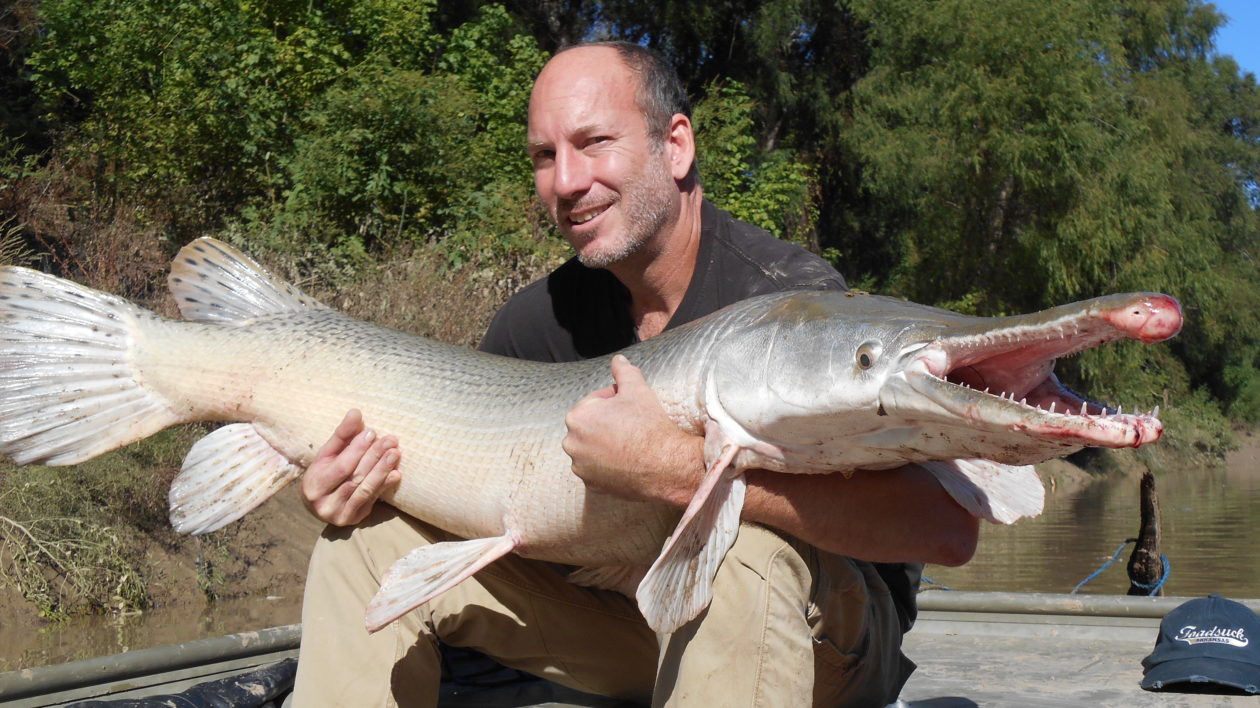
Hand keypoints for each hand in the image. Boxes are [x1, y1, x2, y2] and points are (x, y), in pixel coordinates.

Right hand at [301, 409, 401, 525]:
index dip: (357, 449)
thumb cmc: (324, 472)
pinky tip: (395, 474)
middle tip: (390, 440)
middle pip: (355, 477)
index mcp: (314, 484)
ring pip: (365, 490)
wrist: (319, 504)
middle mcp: (324, 503)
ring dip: (383, 470)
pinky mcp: (353, 520)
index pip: (341, 466)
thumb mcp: (328, 454)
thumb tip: (356, 412)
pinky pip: (371, 500)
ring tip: (396, 453)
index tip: (372, 432)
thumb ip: (342, 435)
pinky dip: (384, 486)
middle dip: (374, 457)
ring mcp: (339, 515)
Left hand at [562, 355, 703, 504]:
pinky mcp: (592, 486)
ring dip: (605, 444)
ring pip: (592, 449)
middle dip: (606, 423)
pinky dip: (608, 466)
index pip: (594, 402)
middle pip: (590, 426)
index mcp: (577, 417)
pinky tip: (627, 461)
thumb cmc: (648, 426)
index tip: (630, 407)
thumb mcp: (637, 389)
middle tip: (631, 424)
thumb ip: (623, 371)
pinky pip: (597, 471)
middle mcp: (572, 443)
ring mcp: (581, 467)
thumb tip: (618, 359)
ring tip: (629, 443)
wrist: (665, 465)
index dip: (614, 401)